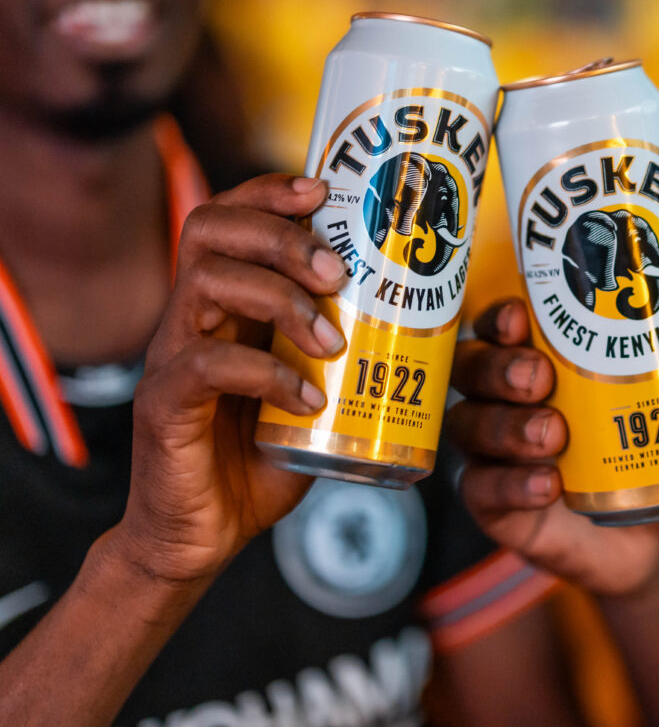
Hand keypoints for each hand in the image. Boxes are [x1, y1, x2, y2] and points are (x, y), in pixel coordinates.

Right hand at [116, 174, 345, 584]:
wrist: (203, 535)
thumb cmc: (259, 459)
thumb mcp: (314, 395)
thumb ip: (346, 358)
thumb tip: (424, 329)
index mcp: (224, 307)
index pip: (229, 218)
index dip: (270, 192)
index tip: (323, 191)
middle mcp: (191, 319)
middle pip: (213, 230)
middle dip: (282, 235)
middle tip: (337, 270)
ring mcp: (173, 359)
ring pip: (207, 283)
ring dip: (281, 299)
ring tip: (333, 338)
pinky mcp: (165, 405)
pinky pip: (208, 367)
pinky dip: (270, 374)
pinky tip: (311, 398)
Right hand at [447, 279, 658, 595]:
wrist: (654, 530)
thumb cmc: (648, 444)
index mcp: (531, 358)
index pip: (497, 327)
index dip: (500, 318)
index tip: (521, 318)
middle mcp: (500, 400)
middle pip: (472, 369)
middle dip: (500, 369)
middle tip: (540, 378)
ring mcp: (491, 453)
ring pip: (469, 427)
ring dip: (507, 426)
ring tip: (552, 434)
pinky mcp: (493, 504)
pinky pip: (480, 490)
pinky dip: (510, 485)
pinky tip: (546, 485)